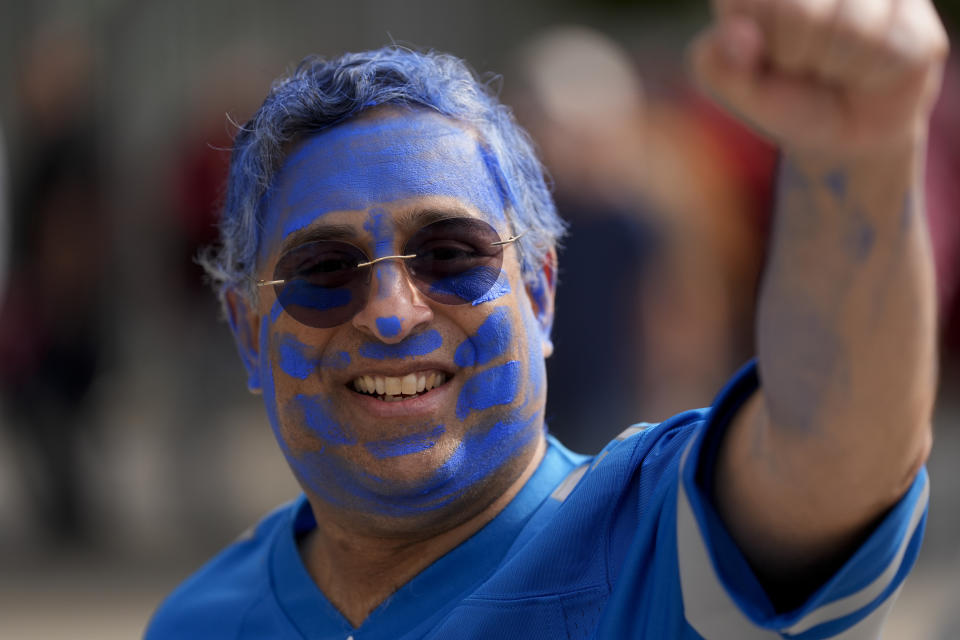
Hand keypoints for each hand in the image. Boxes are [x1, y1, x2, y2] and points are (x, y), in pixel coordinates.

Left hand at [690, 0, 948, 157]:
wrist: (841, 133)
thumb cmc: (783, 95)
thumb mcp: (734, 87)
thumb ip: (718, 61)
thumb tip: (738, 33)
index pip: (753, 1)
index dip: (755, 39)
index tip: (763, 52)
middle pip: (799, 11)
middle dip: (793, 54)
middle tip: (800, 64)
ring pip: (847, 28)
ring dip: (832, 66)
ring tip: (834, 68)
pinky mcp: (916, 18)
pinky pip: (887, 48)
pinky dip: (867, 75)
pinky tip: (867, 74)